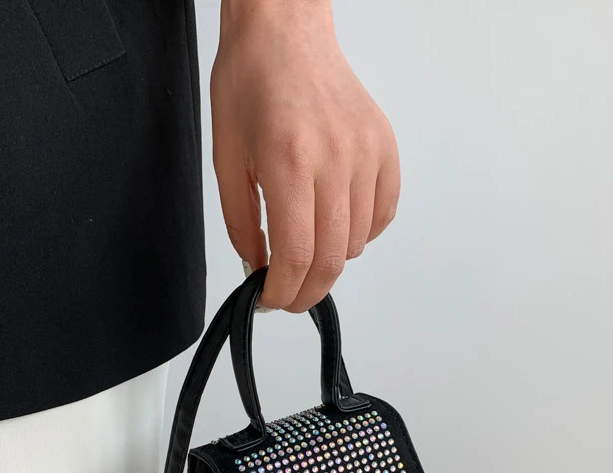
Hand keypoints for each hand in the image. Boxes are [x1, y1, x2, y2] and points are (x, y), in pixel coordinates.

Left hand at [211, 0, 400, 312]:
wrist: (285, 32)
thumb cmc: (249, 85)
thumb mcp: (227, 159)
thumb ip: (241, 224)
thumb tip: (258, 268)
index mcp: (289, 161)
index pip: (296, 254)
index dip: (283, 292)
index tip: (271, 300)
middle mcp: (335, 158)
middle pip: (331, 258)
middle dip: (307, 292)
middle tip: (289, 296)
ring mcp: (367, 153)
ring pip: (356, 242)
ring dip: (329, 261)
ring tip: (305, 249)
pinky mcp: (385, 148)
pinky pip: (382, 215)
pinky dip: (360, 235)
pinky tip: (335, 225)